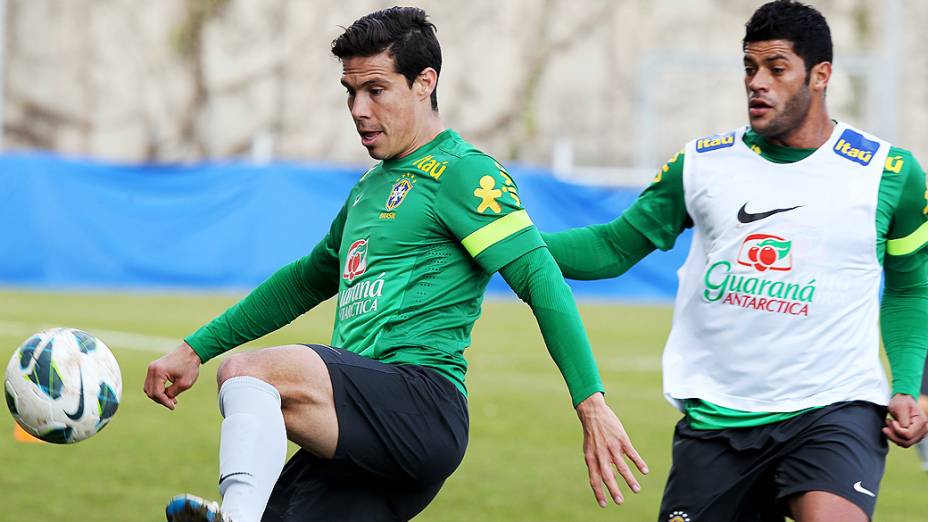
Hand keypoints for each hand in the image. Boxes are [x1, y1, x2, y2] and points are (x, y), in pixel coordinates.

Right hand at [144, 342, 201, 409]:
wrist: (190, 351)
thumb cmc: (189, 366)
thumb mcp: (184, 383)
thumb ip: (172, 393)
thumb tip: (165, 400)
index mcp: (158, 372)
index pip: (157, 393)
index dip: (165, 402)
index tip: (173, 406)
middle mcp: (152, 369)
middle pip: (150, 392)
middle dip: (160, 400)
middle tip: (173, 403)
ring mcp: (151, 368)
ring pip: (149, 389)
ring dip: (158, 396)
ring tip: (171, 399)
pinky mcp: (154, 368)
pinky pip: (151, 383)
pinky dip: (157, 390)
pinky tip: (168, 393)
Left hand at [575, 392, 648, 506]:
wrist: (593, 413)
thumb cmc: (592, 434)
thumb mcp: (591, 450)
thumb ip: (599, 463)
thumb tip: (611, 477)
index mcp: (591, 458)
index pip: (594, 479)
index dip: (599, 492)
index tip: (604, 504)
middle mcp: (601, 455)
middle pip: (607, 476)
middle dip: (614, 490)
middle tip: (620, 502)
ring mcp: (611, 447)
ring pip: (622, 467)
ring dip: (629, 480)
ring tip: (636, 490)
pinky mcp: (621, 439)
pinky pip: (631, 454)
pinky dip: (638, 463)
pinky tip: (645, 471)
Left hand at [882, 393, 927, 447]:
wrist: (903, 401)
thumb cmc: (901, 402)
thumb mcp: (899, 407)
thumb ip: (902, 419)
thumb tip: (904, 429)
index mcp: (922, 422)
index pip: (907, 434)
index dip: (896, 429)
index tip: (891, 420)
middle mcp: (924, 430)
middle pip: (906, 442)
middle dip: (893, 434)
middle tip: (887, 422)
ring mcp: (920, 435)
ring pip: (904, 444)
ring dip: (893, 436)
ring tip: (889, 424)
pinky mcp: (914, 437)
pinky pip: (903, 442)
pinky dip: (895, 437)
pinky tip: (891, 428)